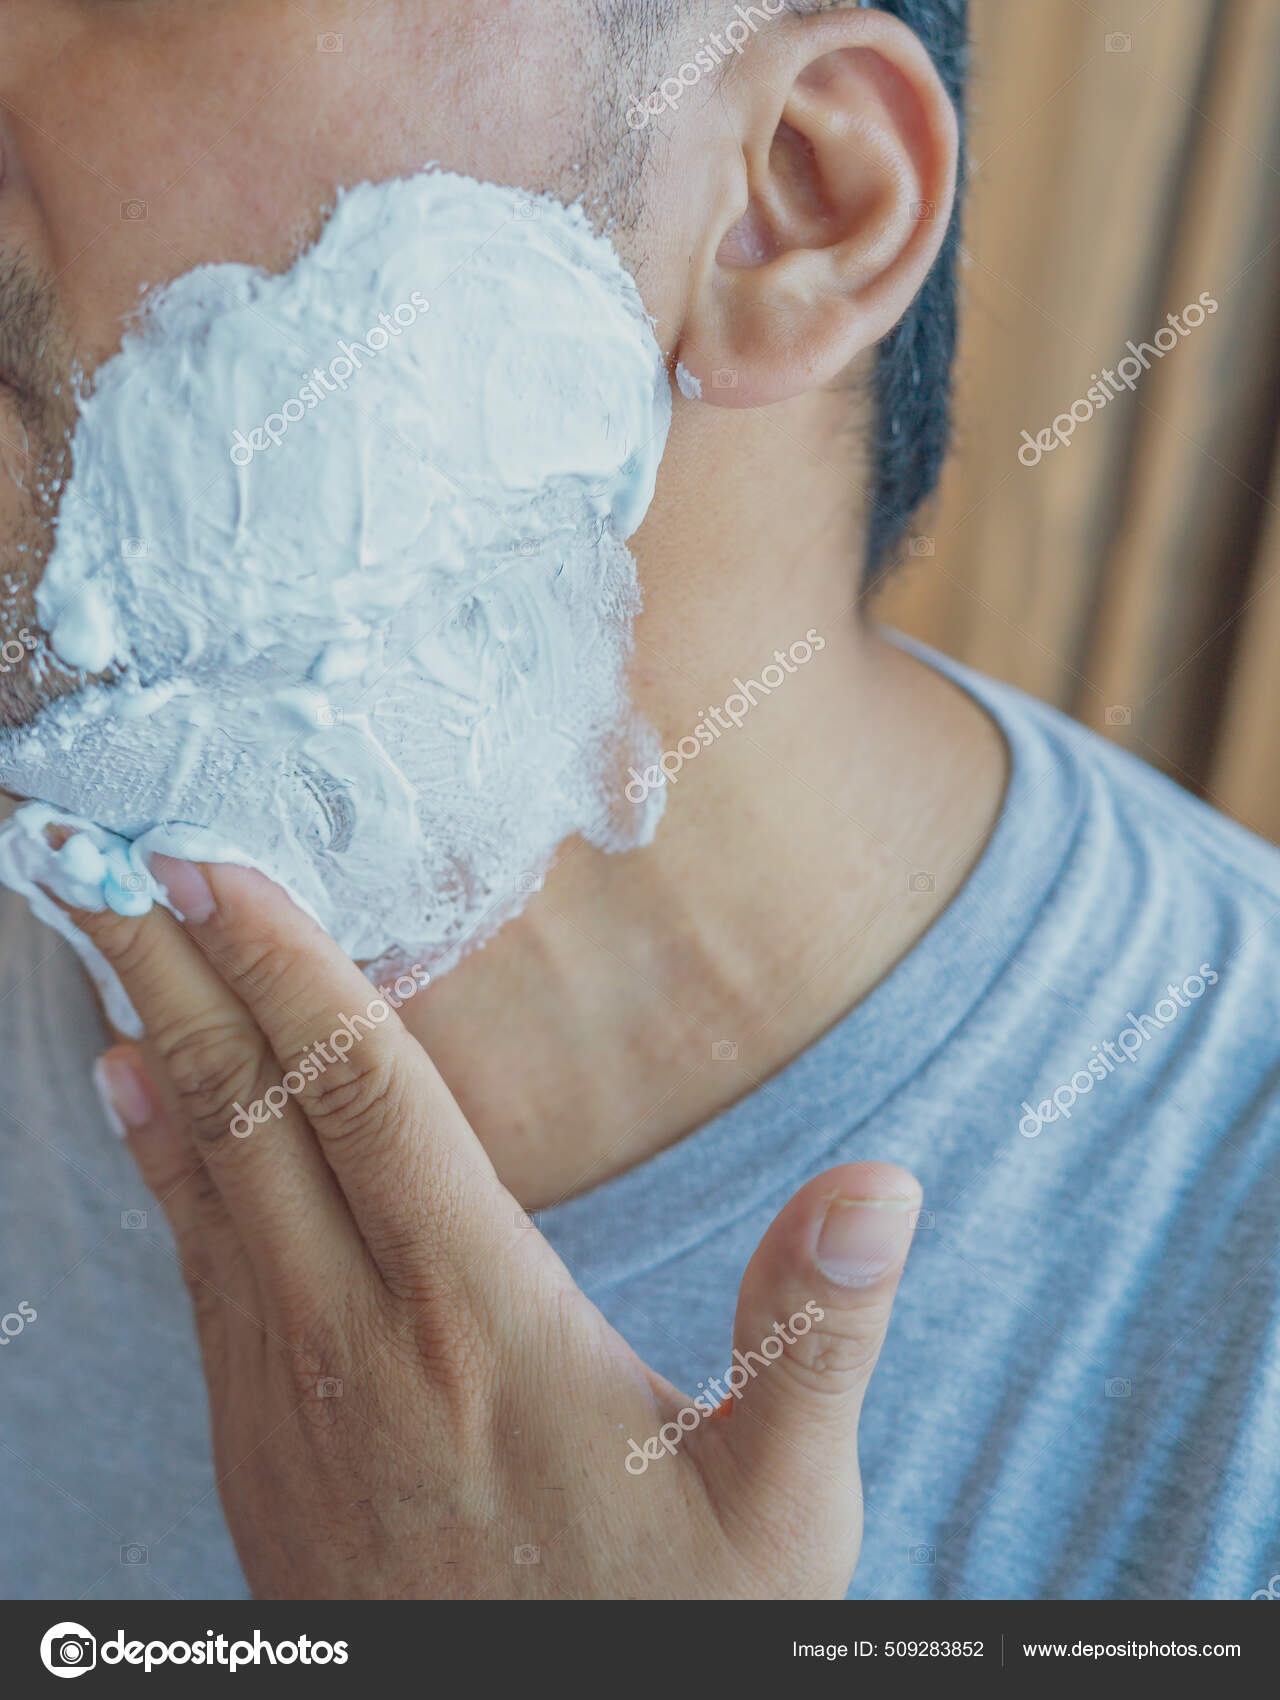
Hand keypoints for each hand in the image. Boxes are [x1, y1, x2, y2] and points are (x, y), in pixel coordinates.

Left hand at [79, 859, 921, 1599]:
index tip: (224, 867)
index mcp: (478, 1319)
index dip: (291, 970)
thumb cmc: (663, 1638)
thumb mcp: (778, 1505)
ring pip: (204, 1183)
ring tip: (112, 942)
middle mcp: (358, 1340)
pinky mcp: (259, 1449)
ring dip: (159, 1045)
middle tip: (122, 852)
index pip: (367, 1099)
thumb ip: (816, 1334)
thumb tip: (882, 1183)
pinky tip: (138, 1104)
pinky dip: (160, 1164)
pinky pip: (194, 1268)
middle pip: (252, 1115)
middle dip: (184, 971)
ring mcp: (289, 1398)